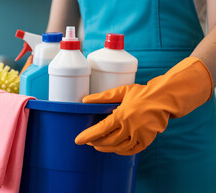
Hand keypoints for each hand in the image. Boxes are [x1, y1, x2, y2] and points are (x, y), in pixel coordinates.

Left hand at [75, 57, 212, 154]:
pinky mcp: (146, 140)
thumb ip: (103, 97)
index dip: (88, 135)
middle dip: (95, 142)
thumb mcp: (122, 91)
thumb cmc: (142, 93)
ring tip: (97, 145)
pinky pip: (131, 150)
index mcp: (122, 115)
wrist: (165, 99)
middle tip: (88, 140)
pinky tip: (114, 148)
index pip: (101, 129)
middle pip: (108, 140)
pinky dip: (120, 151)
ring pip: (118, 147)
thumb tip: (85, 100)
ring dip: (106, 148)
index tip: (78, 140)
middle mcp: (130, 127)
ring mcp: (139, 135)